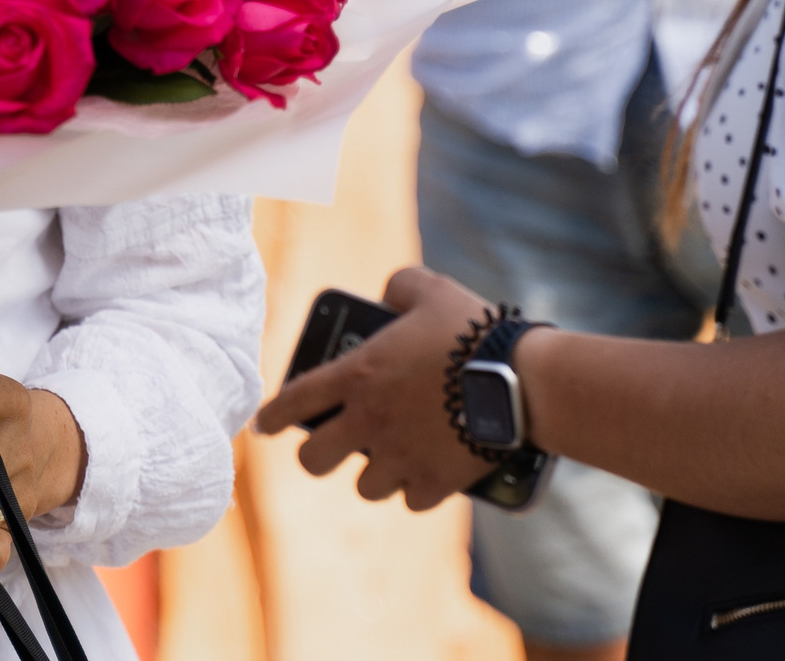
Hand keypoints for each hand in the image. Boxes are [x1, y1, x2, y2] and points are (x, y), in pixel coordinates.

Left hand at [255, 267, 500, 511]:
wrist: (521, 381)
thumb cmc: (473, 332)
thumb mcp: (430, 290)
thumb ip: (399, 285)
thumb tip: (387, 293)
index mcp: (357, 376)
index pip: (294, 402)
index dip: (272, 417)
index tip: (263, 427)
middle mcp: (368, 422)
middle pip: (314, 460)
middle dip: (317, 455)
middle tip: (332, 447)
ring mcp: (400, 458)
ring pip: (365, 486)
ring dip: (374, 474)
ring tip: (389, 459)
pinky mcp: (434, 484)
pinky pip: (411, 500)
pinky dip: (417, 490)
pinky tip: (426, 476)